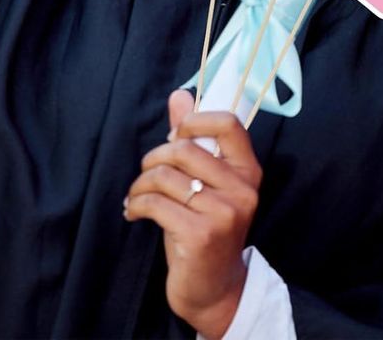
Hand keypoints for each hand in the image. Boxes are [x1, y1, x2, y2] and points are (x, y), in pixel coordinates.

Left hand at [124, 90, 261, 339]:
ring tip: (136, 196)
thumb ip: (195, 138)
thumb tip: (179, 95)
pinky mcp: (200, 234)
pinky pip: (156, 204)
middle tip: (146, 173)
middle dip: (154, 158)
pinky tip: (134, 213)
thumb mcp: (205, 183)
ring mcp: (224, 212)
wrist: (214, 288)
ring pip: (166, 176)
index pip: (228, 123)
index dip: (195, 120)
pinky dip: (137, 205)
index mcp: (249, 170)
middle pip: (186, 148)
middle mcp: (242, 188)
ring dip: (141, 185)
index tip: (175, 134)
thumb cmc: (206, 229)